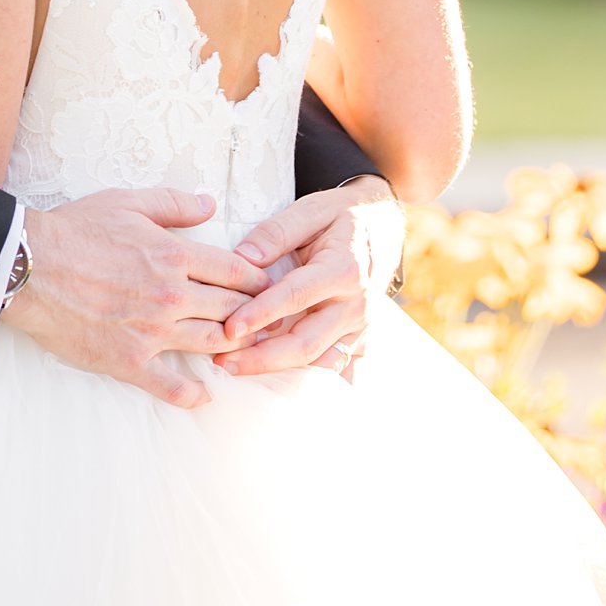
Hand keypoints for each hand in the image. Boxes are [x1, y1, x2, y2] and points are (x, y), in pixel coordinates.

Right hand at [2, 189, 273, 409]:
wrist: (30, 268)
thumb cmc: (75, 230)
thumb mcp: (127, 202)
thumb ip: (173, 204)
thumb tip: (210, 204)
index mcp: (174, 255)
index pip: (235, 271)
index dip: (259, 279)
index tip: (270, 286)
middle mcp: (171, 295)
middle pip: (232, 310)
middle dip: (257, 316)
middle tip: (273, 323)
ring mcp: (153, 332)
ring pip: (212, 344)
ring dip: (236, 349)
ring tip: (250, 352)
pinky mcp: (130, 360)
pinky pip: (172, 385)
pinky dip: (194, 393)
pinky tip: (206, 393)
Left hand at [213, 175, 404, 380]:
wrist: (382, 224)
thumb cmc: (340, 216)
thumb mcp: (309, 210)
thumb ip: (275, 233)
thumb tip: (241, 258)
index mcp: (343, 269)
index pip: (295, 297)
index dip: (261, 313)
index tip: (230, 327)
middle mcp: (356, 304)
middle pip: (307, 342)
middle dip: (262, 357)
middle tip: (223, 361)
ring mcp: (361, 326)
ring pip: (319, 361)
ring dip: (280, 372)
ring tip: (239, 372)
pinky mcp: (361, 338)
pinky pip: (338, 368)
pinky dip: (315, 384)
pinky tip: (285, 394)